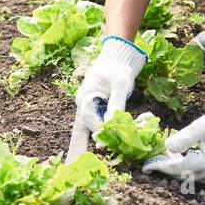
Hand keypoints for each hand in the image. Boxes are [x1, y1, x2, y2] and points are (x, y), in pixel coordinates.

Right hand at [66, 37, 145, 160]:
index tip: (105, 143)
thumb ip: (116, 103)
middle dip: (101, 134)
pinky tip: (119, 132)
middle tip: (114, 145)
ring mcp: (89, 105)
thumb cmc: (118, 69)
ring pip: (95, 123)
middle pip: (90, 123)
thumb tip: (112, 123)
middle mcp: (84, 101)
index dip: (97, 131)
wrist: (117, 59)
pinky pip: (100, 120)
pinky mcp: (97, 107)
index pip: (89, 118)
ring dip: (106, 132)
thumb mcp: (120, 84)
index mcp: (86, 94)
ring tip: (119, 139)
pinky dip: (108, 126)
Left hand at [143, 94, 204, 184]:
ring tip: (159, 161)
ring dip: (173, 171)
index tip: (149, 165)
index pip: (183, 168)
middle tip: (149, 163)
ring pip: (188, 178)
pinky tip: (173, 162)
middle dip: (166, 170)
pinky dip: (182, 171)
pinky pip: (194, 178)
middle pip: (183, 176)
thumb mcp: (203, 126)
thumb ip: (187, 136)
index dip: (165, 167)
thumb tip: (167, 146)